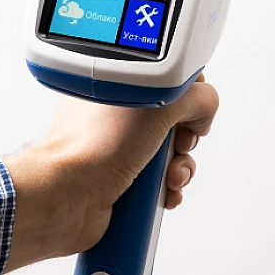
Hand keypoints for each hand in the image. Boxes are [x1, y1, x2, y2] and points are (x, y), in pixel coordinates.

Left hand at [2, 75, 218, 272]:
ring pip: (169, 155)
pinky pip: (157, 182)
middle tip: (178, 143)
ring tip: (169, 176)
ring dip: (180, 169)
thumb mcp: (162, 100)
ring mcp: (118, 148)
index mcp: (121, 84)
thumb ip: (198, 97)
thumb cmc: (98, 143)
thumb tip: (204, 113)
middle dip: (186, 138)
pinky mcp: (121, 179)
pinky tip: (164, 194)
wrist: (69, 192)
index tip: (190, 110)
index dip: (187, 96)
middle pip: (174, 121)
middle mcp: (118, 115)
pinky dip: (167, 190)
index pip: (167, 81)